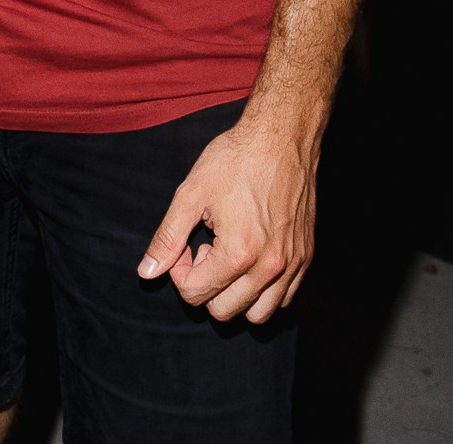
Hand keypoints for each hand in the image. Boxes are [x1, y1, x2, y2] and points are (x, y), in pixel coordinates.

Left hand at [136, 109, 319, 322]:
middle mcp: (270, 267)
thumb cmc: (235, 160)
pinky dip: (264, 292)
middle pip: (224, 312)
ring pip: (259, 315)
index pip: (194, 294)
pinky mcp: (306, 258)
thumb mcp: (191, 194)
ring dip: (235, 296)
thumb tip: (146, 273)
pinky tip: (252, 259)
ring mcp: (292, 265)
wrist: (281, 137)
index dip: (179, 270)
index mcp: (238, 254)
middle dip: (205, 285)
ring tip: (228, 257)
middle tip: (204, 248)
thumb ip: (167, 237)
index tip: (186, 243)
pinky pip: (284, 299)